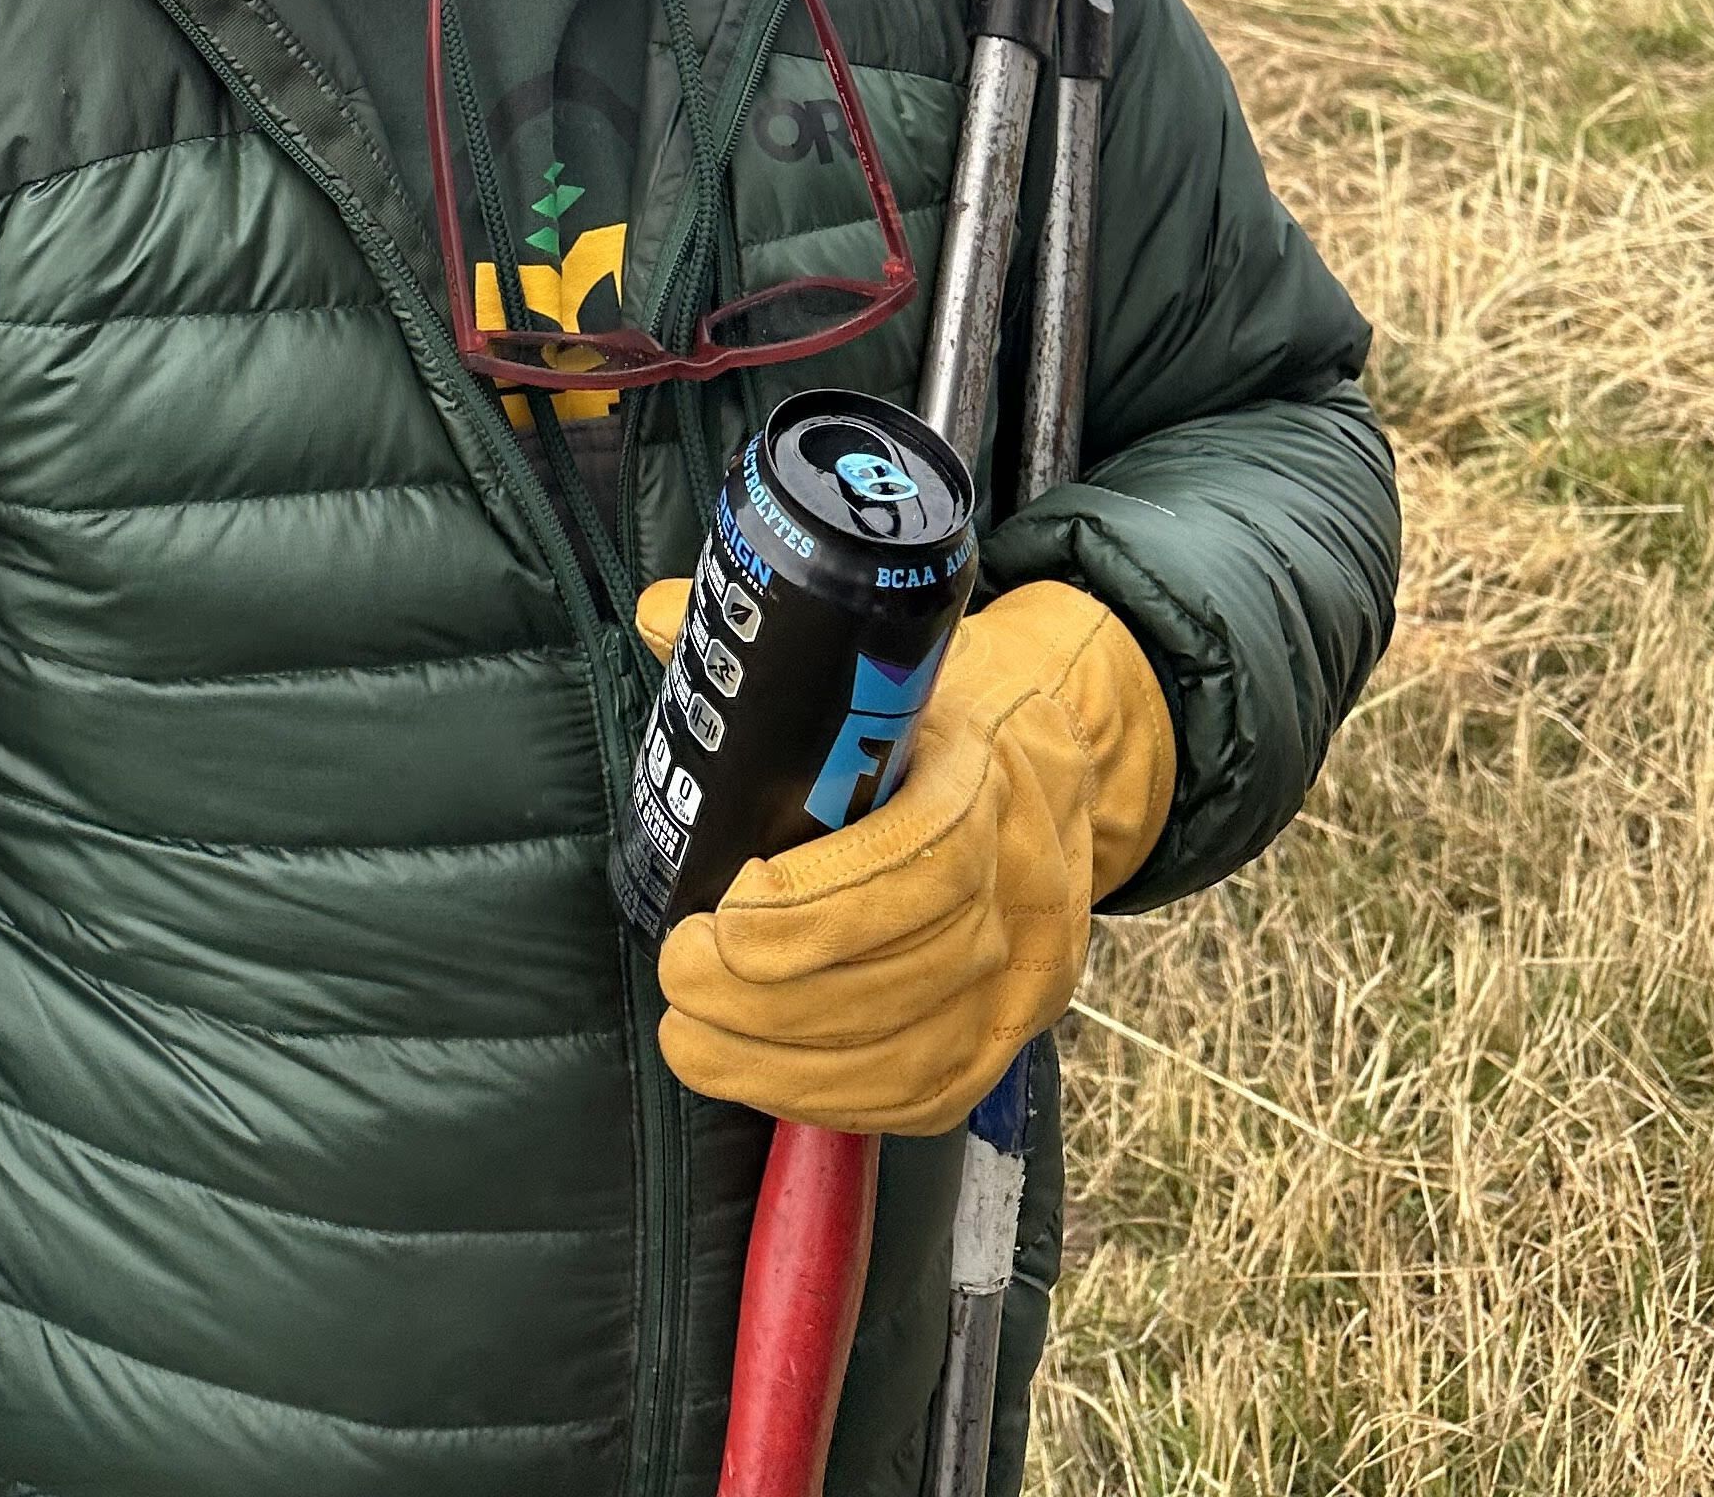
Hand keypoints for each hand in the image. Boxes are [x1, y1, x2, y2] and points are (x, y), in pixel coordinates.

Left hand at [646, 578, 1174, 1136]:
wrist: (1051, 753)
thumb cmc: (942, 707)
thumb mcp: (881, 656)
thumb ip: (769, 640)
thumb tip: (662, 617)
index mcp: (989, 772)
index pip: (927, 861)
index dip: (822, 905)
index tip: (726, 911)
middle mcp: (1026, 880)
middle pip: (911, 970)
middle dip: (777, 992)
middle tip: (680, 974)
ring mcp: (1030, 968)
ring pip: (914, 1044)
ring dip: (786, 1056)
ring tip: (690, 1033)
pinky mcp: (1013, 1031)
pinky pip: (926, 1090)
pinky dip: (834, 1096)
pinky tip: (759, 1076)